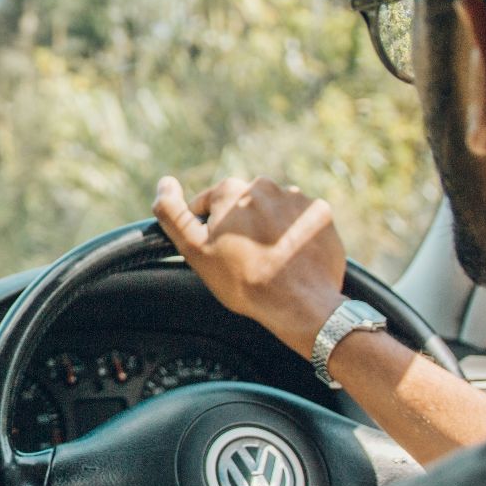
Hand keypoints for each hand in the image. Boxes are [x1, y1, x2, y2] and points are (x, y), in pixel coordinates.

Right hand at [152, 175, 346, 359]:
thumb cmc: (243, 280)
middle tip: (244, 260)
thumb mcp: (194, 250)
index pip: (207, 205)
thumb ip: (172, 214)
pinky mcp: (320, 213)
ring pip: (271, 212)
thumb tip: (164, 183)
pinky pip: (299, 220)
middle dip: (239, 228)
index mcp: (231, 190)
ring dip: (267, 229)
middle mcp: (265, 185)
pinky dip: (294, 235)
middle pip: (241, 207)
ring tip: (271, 260)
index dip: (207, 231)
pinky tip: (291, 257)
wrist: (301, 303)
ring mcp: (296, 198)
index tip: (218, 254)